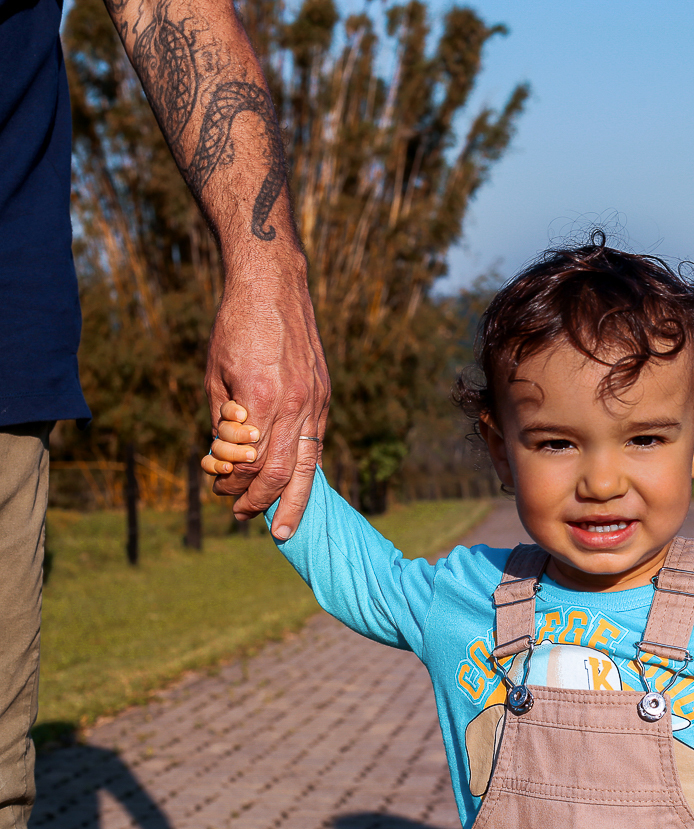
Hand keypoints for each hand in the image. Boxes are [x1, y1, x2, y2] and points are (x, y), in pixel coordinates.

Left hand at [205, 267, 329, 539]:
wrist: (274, 287)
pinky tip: (297, 484)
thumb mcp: (215, 375)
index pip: (249, 462)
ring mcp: (315, 401)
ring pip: (309, 464)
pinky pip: (316, 442)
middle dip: (263, 502)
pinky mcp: (324, 394)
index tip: (217, 487)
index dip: (232, 481)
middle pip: (283, 472)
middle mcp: (295, 405)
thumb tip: (229, 457)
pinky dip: (306, 469)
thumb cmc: (236, 326)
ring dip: (294, 499)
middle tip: (244, 517)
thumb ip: (224, 419)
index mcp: (262, 400)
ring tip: (282, 524)